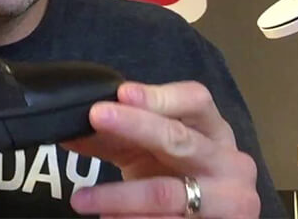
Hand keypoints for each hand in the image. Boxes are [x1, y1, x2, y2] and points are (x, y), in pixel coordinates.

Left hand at [61, 81, 259, 217]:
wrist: (207, 218)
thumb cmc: (174, 173)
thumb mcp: (144, 150)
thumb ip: (111, 137)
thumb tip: (68, 130)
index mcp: (212, 128)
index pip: (195, 100)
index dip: (159, 95)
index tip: (122, 92)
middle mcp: (228, 160)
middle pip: (180, 139)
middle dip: (136, 125)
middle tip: (96, 116)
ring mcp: (229, 200)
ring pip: (167, 193)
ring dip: (119, 195)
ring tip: (82, 198)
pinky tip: (108, 218)